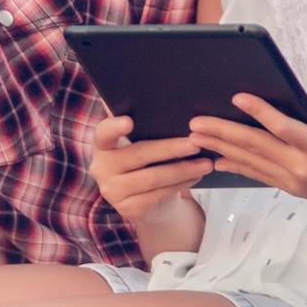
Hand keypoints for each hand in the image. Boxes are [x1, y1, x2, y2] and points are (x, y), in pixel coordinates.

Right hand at [88, 113, 213, 229]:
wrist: (144, 198)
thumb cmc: (144, 161)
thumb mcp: (139, 142)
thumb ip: (143, 124)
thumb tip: (158, 98)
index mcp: (102, 145)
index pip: (103, 133)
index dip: (114, 127)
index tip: (129, 121)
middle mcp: (101, 168)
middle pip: (139, 155)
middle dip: (171, 149)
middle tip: (196, 143)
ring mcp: (112, 191)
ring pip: (153, 178)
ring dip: (183, 170)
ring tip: (205, 163)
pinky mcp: (128, 209)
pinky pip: (159, 194)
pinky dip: (181, 184)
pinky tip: (195, 177)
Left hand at [187, 68, 306, 230]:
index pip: (281, 128)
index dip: (258, 111)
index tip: (235, 97)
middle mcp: (302, 169)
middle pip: (255, 148)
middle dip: (222, 133)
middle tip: (195, 123)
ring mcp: (295, 182)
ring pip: (251, 163)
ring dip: (222, 149)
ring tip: (196, 139)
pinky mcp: (294, 190)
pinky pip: (259, 176)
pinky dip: (238, 166)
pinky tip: (218, 160)